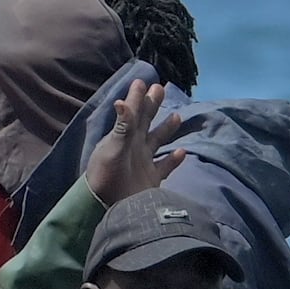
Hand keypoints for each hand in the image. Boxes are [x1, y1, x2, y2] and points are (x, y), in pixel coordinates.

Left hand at [85, 76, 178, 204]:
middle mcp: (135, 146)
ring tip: (176, 115)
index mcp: (125, 136)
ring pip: (158, 140)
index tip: (142, 81)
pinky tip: (183, 152)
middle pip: (146, 121)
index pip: (133, 112)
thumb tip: (123, 101)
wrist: (107, 207)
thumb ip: (121, 126)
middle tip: (160, 88)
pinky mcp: (151, 179)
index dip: (138, 97)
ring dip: (166, 128)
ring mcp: (144, 162)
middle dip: (153, 105)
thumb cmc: (107, 176)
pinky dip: (174, 159)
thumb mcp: (113, 148)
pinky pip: (165, 166)